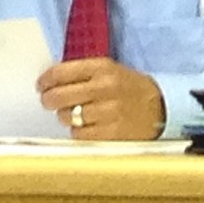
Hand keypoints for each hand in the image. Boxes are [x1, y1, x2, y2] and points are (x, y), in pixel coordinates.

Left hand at [37, 57, 164, 139]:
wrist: (162, 108)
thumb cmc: (129, 88)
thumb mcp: (110, 70)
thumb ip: (82, 73)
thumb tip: (50, 81)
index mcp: (103, 67)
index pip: (61, 72)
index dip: (46, 80)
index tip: (42, 85)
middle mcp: (105, 88)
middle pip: (59, 96)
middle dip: (48, 100)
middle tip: (49, 101)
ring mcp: (109, 112)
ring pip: (67, 117)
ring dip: (65, 116)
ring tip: (74, 114)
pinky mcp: (113, 133)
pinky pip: (79, 135)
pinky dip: (79, 131)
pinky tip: (87, 126)